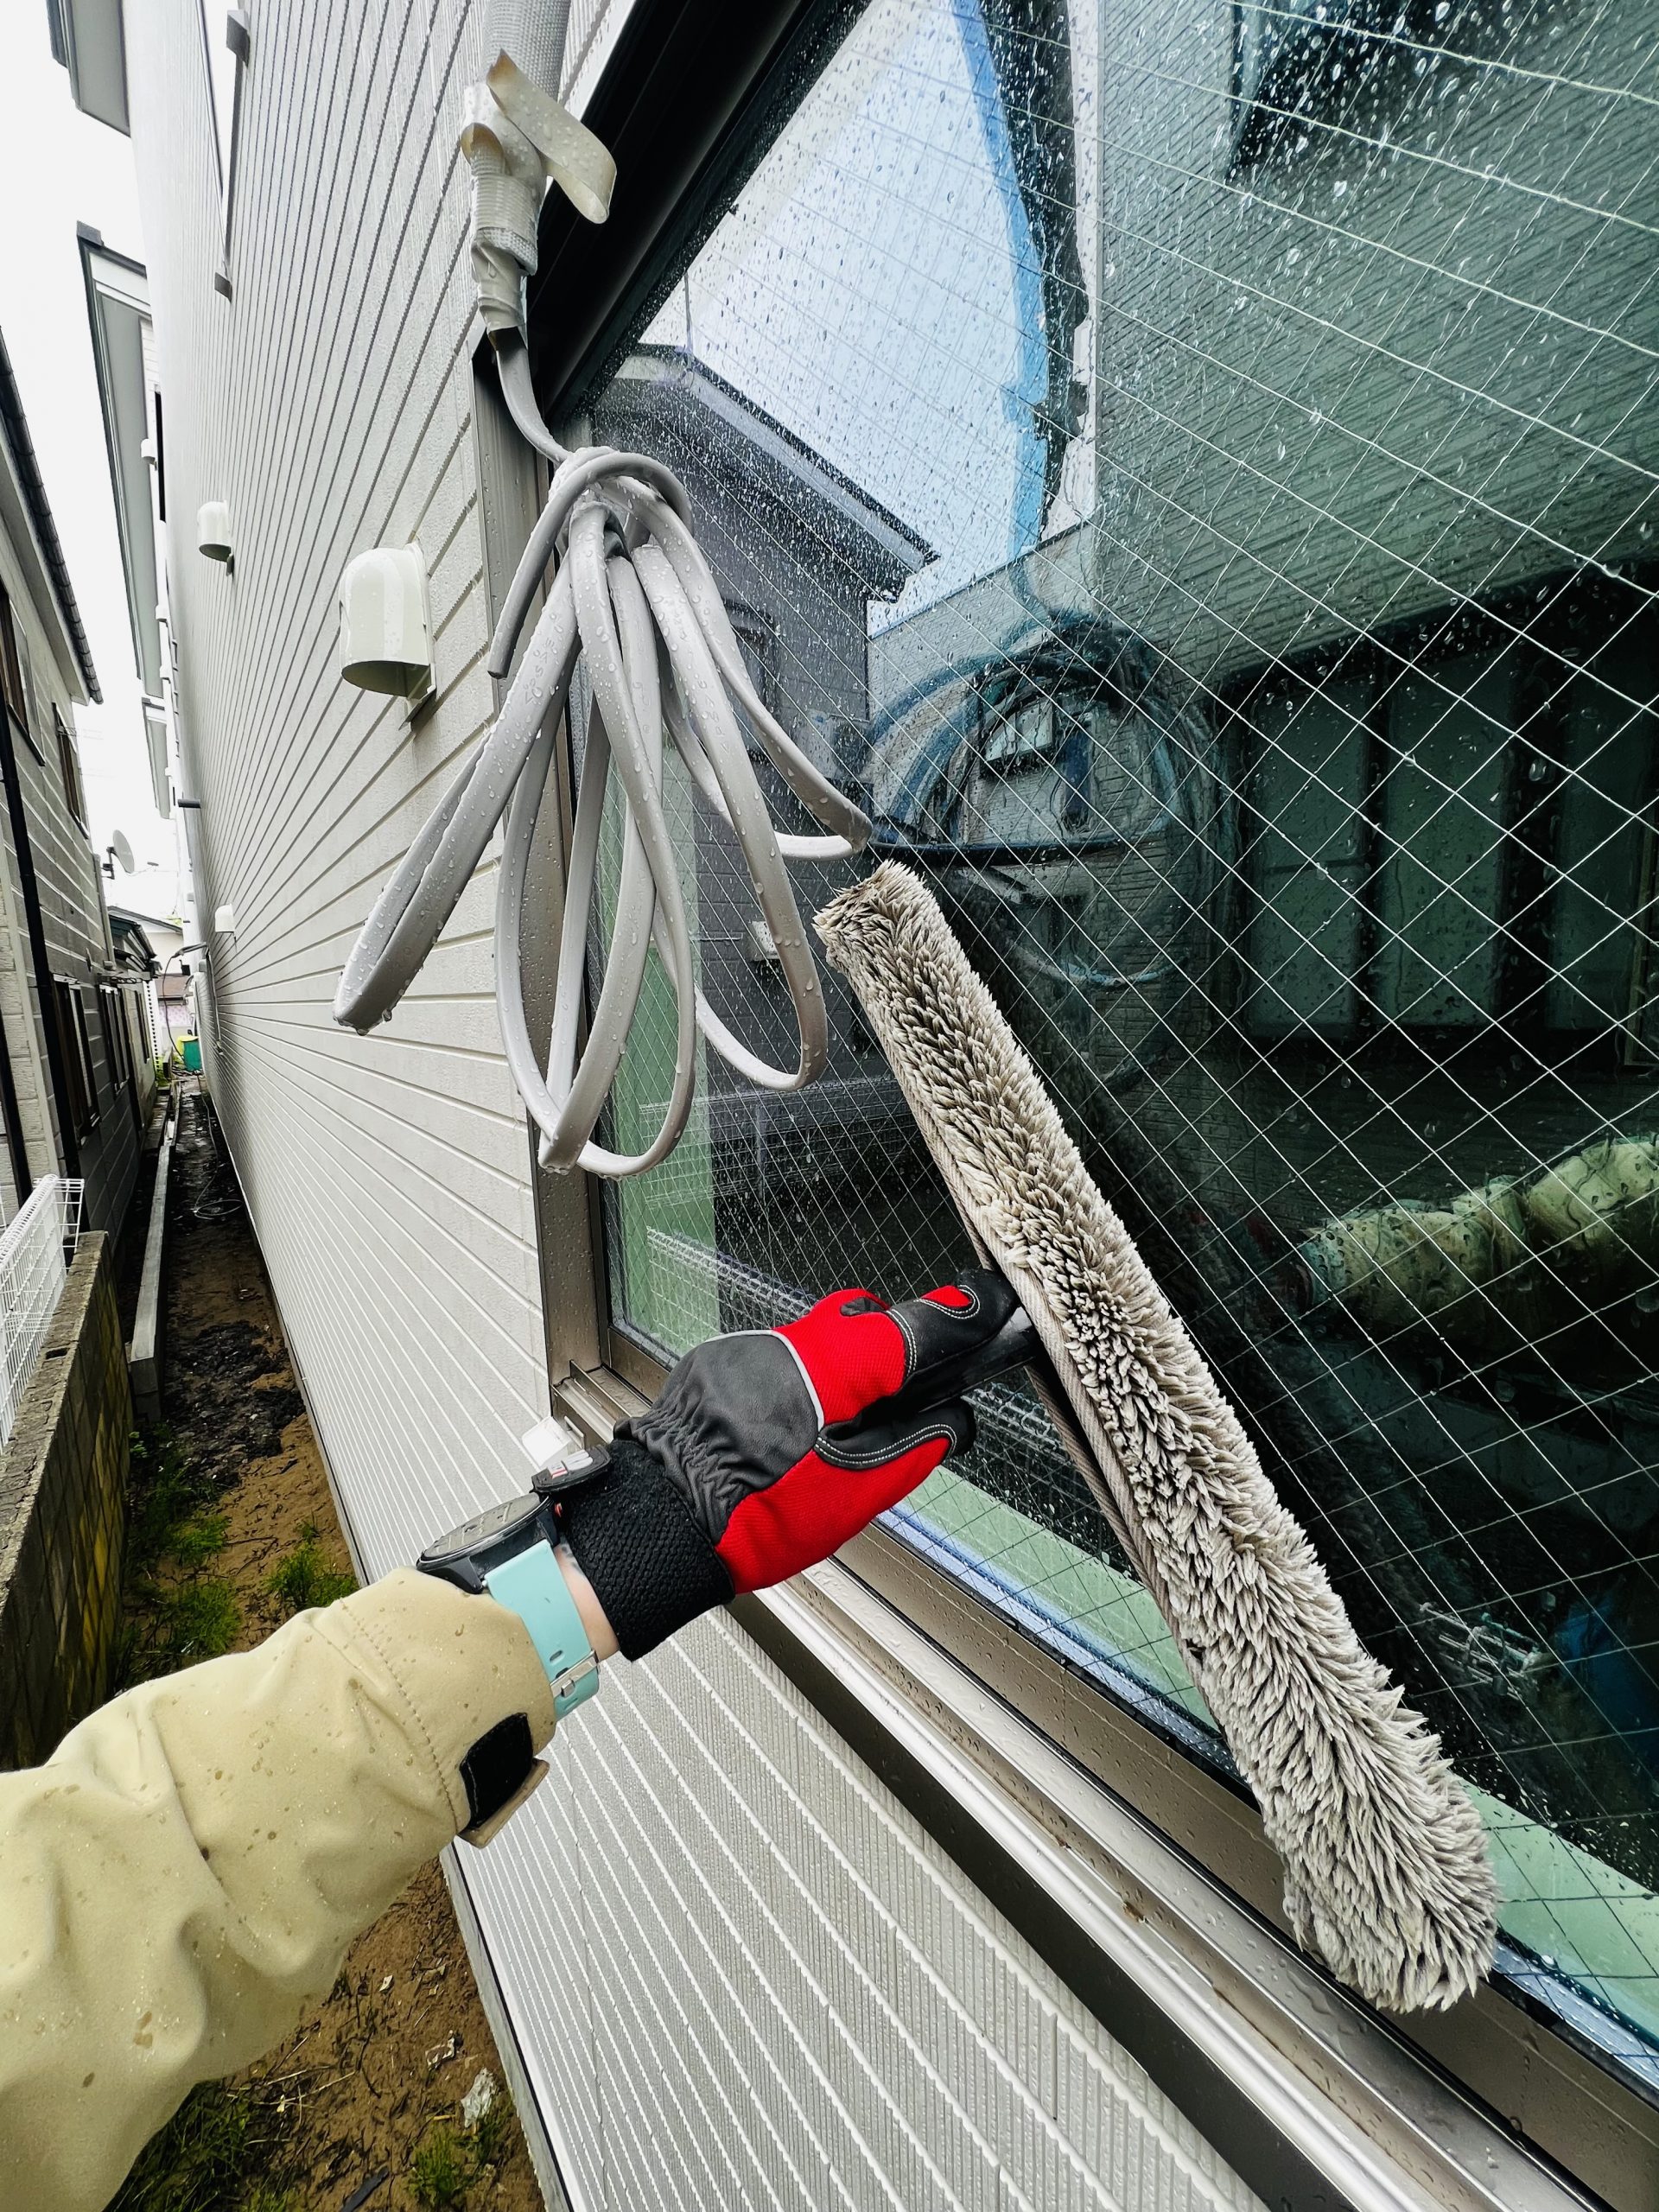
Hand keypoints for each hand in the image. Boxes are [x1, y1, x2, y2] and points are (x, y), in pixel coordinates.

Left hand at [557, 1270, 1018, 1656]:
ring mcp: (752, 1349)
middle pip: (864, 1320)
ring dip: (844, 1370)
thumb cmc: (753, 1518)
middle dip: (894, 1347)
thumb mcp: (854, 1498)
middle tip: (909, 1393)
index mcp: (833, 1370)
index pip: (911, 1326)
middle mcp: (792, 1344)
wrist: (662, 1524)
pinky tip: (796, 1430)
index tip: (978, 1312)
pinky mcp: (722, 1362)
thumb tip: (950, 1424)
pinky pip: (780, 1358)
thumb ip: (912, 1450)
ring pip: (820, 1338)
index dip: (952, 1320)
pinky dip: (800, 1383)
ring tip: (843, 1428)